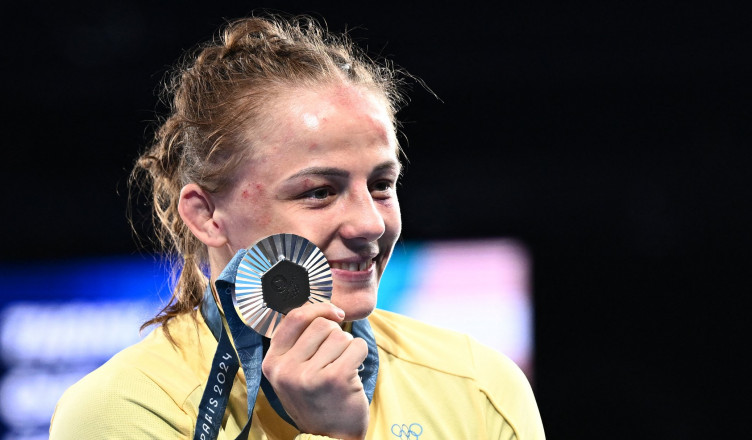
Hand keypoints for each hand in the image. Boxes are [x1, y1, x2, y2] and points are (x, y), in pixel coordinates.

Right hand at [262, 303, 368, 439]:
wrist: (330, 437)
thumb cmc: (315, 399)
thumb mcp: (291, 374)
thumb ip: (296, 343)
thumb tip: (320, 308)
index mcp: (272, 363)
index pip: (294, 318)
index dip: (318, 309)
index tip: (333, 313)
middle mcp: (286, 370)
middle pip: (321, 325)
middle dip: (335, 335)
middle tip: (335, 357)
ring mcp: (309, 375)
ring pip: (340, 335)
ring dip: (347, 348)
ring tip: (342, 368)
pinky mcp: (335, 379)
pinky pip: (356, 346)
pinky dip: (361, 354)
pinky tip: (353, 371)